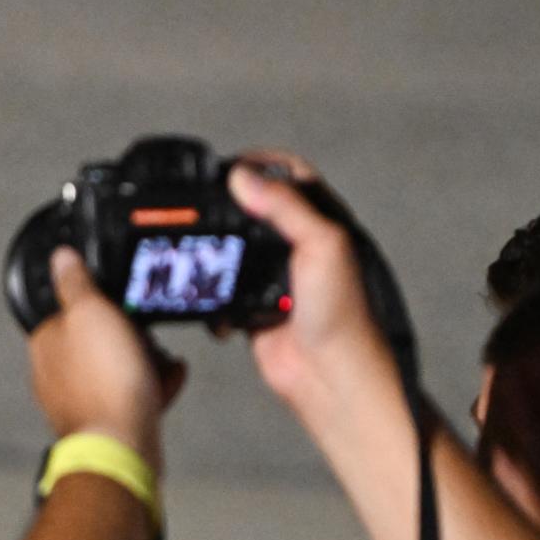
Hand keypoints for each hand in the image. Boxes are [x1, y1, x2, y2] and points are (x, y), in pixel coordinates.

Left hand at [27, 247, 171, 467]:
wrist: (123, 444)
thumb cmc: (104, 382)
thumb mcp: (90, 312)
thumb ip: (75, 283)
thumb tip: (61, 257)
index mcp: (47, 343)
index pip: (70, 310)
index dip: (101, 303)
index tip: (122, 302)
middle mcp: (58, 373)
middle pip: (99, 339)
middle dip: (129, 333)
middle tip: (147, 332)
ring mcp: (82, 399)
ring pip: (119, 367)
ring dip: (145, 359)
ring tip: (162, 357)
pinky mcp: (107, 420)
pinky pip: (134, 395)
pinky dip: (154, 385)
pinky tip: (170, 377)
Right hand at [227, 153, 395, 423]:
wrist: (331, 374)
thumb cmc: (342, 312)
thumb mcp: (321, 245)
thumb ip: (284, 207)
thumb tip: (242, 176)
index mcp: (321, 223)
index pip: (289, 176)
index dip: (260, 165)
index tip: (228, 167)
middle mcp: (298, 246)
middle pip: (255, 209)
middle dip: (227, 207)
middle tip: (200, 207)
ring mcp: (275, 276)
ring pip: (235, 250)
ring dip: (216, 253)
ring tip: (198, 251)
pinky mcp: (255, 306)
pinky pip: (225, 291)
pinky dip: (213, 295)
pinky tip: (214, 302)